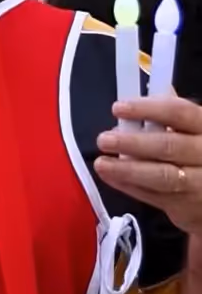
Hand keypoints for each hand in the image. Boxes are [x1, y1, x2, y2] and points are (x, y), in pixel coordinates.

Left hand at [95, 96, 201, 235]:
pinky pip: (155, 197)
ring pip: (163, 176)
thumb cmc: (199, 154)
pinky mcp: (187, 206)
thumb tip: (154, 86)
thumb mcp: (194, 129)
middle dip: (133, 142)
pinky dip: (130, 187)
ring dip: (127, 169)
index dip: (148, 108)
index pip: (180, 113)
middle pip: (169, 146)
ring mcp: (200, 183)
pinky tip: (111, 177)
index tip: (118, 108)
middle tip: (104, 139)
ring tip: (101, 163)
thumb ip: (174, 113)